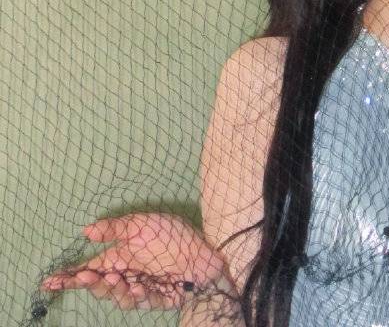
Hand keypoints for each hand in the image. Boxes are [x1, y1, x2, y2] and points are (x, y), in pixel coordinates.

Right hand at [41, 213, 230, 309]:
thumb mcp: (142, 223)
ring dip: (111, 289)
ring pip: (117, 296)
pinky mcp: (157, 298)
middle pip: (99, 285)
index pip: (90, 269)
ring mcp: (140, 288)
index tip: (49, 282)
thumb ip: (115, 227)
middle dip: (89, 283)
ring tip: (112, 277)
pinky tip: (136, 284)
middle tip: (83, 276)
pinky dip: (135, 293)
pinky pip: (141, 300)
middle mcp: (126, 274)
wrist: (204, 249)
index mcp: (120, 257)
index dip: (69, 277)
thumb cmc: (172, 234)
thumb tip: (86, 230)